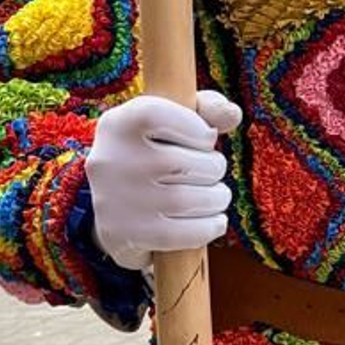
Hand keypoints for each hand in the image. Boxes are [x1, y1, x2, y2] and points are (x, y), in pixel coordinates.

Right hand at [87, 89, 240, 272]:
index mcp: (118, 124)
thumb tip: (232, 115)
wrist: (116, 208)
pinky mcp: (125, 235)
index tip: (204, 140)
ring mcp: (115, 201)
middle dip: (213, 169)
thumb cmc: (155, 154)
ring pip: (188, 200)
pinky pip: (182, 234)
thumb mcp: (171, 122)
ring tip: (215, 196)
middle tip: (211, 172)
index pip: (160, 115)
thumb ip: (206, 108)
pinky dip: (208, 227)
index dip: (197, 129)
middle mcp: (111, 160)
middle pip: (183, 163)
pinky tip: (214, 221)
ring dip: (216, 199)